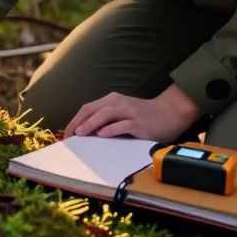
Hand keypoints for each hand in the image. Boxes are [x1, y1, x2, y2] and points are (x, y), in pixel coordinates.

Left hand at [64, 83, 203, 140]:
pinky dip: (111, 129)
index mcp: (112, 100)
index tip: (66, 133)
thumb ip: (106, 119)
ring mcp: (129, 112)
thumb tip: (86, 131)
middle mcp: (118, 103)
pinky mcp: (139, 123)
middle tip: (68, 136)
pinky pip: (123, 125)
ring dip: (90, 124)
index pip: (87, 108)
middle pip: (92, 109)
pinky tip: (102, 134)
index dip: (75, 120)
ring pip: (105, 114)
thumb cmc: (144, 115)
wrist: (170, 112)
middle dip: (77, 122)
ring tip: (80, 133)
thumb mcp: (122, 112)